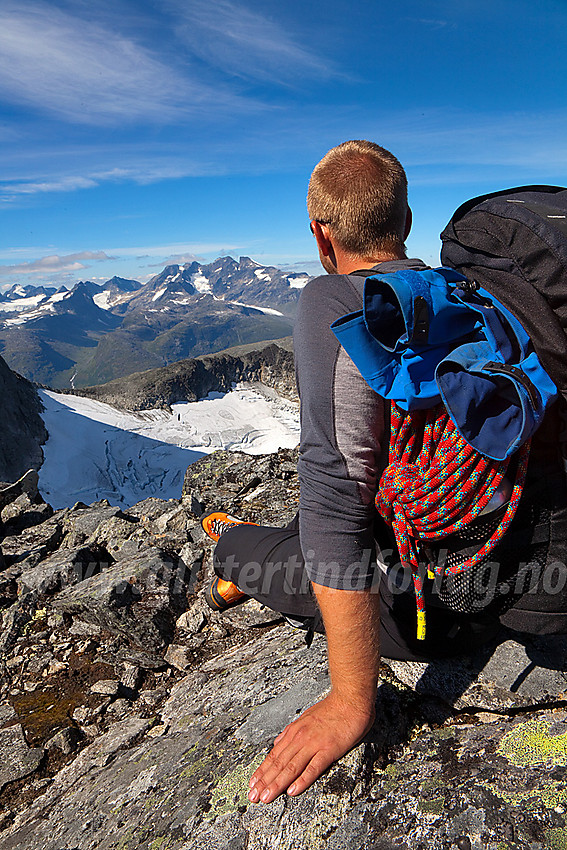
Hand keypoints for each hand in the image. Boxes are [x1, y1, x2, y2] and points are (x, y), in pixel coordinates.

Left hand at [247, 691, 374, 803]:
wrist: (350, 699)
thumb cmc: (331, 708)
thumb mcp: (305, 717)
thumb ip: (291, 732)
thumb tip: (277, 744)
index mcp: (294, 731)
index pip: (274, 755)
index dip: (262, 771)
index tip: (252, 784)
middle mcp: (300, 738)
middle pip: (278, 763)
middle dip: (264, 782)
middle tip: (253, 797)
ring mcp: (314, 744)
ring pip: (291, 767)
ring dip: (277, 784)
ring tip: (265, 797)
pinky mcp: (329, 750)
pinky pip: (313, 768)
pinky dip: (302, 780)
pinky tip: (293, 791)